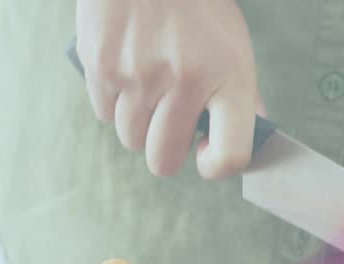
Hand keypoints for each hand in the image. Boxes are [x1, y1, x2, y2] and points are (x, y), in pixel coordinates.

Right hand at [75, 0, 259, 178]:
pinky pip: (104, 113)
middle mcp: (185, 81)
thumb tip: (243, 143)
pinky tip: (127, 70)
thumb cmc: (197, 5)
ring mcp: (139, 74)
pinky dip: (114, 102)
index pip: (230, 155)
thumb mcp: (234, 45)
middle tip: (169, 124)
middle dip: (166, 151)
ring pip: (131, 138)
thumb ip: (241, 96)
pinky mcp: (101, 65)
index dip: (216, 167)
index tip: (206, 154)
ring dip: (139, 124)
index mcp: (229, 78)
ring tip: (149, 86)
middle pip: (164, 160)